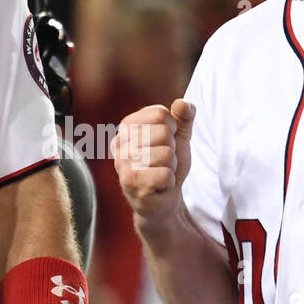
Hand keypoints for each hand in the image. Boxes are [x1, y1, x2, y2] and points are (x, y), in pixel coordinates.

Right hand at [114, 99, 194, 227]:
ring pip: (166, 154)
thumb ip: (184, 117)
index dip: (173, 129)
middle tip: (162, 162)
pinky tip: (158, 186)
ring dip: (171, 167)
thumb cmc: (167, 164)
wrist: (163, 198)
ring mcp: (122, 163)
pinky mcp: (129, 183)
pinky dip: (169, 182)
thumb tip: (184, 104)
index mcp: (127, 126)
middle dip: (172, 151)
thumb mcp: (180, 136)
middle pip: (164, 133)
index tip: (164, 143)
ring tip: (160, 174)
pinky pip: (166, 174)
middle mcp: (119, 142)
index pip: (161, 113)